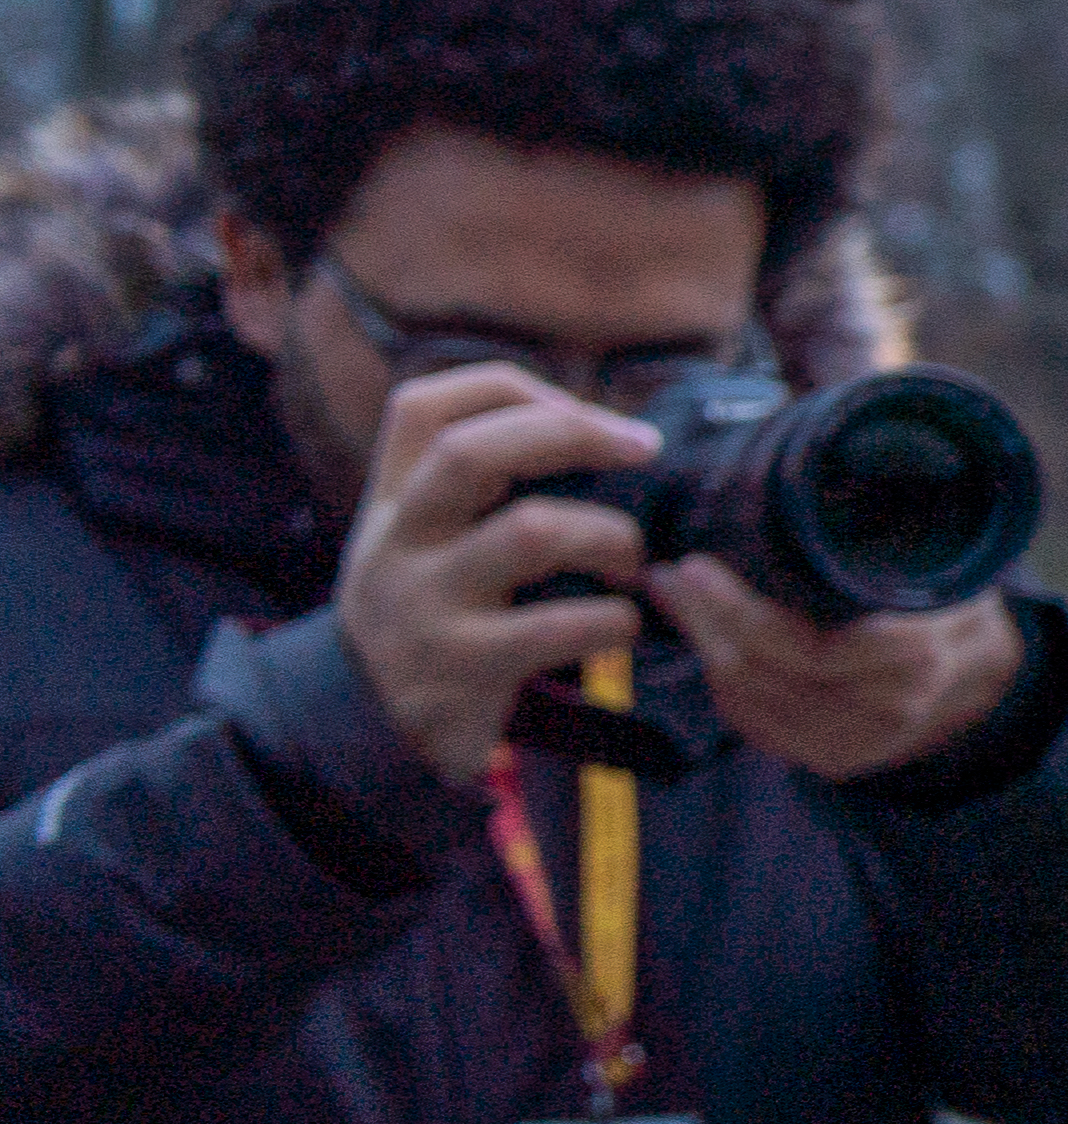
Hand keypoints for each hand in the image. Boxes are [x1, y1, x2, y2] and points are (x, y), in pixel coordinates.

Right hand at [332, 366, 664, 782]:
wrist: (369, 733)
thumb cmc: (431, 619)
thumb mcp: (423, 544)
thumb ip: (477, 487)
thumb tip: (598, 427)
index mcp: (393, 503)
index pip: (422, 408)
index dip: (510, 389)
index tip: (586, 410)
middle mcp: (398, 543)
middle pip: (469, 452)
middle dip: (571, 433)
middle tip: (643, 448)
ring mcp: (425, 605)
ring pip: (529, 531)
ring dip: (611, 535)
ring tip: (632, 563)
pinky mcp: (461, 668)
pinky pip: (558, 625)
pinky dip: (613, 618)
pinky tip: (623, 626)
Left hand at [659, 560, 1028, 783]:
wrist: (988, 677)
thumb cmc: (952, 603)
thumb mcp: (934, 557)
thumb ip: (882, 532)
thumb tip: (800, 490)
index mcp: (916, 655)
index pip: (806, 648)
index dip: (739, 612)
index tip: (696, 565)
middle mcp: (888, 708)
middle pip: (763, 675)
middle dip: (706, 624)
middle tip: (673, 577)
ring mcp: (860, 743)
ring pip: (749, 702)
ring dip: (707, 651)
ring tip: (683, 601)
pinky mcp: (835, 760)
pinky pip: (756, 727)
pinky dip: (725, 686)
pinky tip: (713, 646)